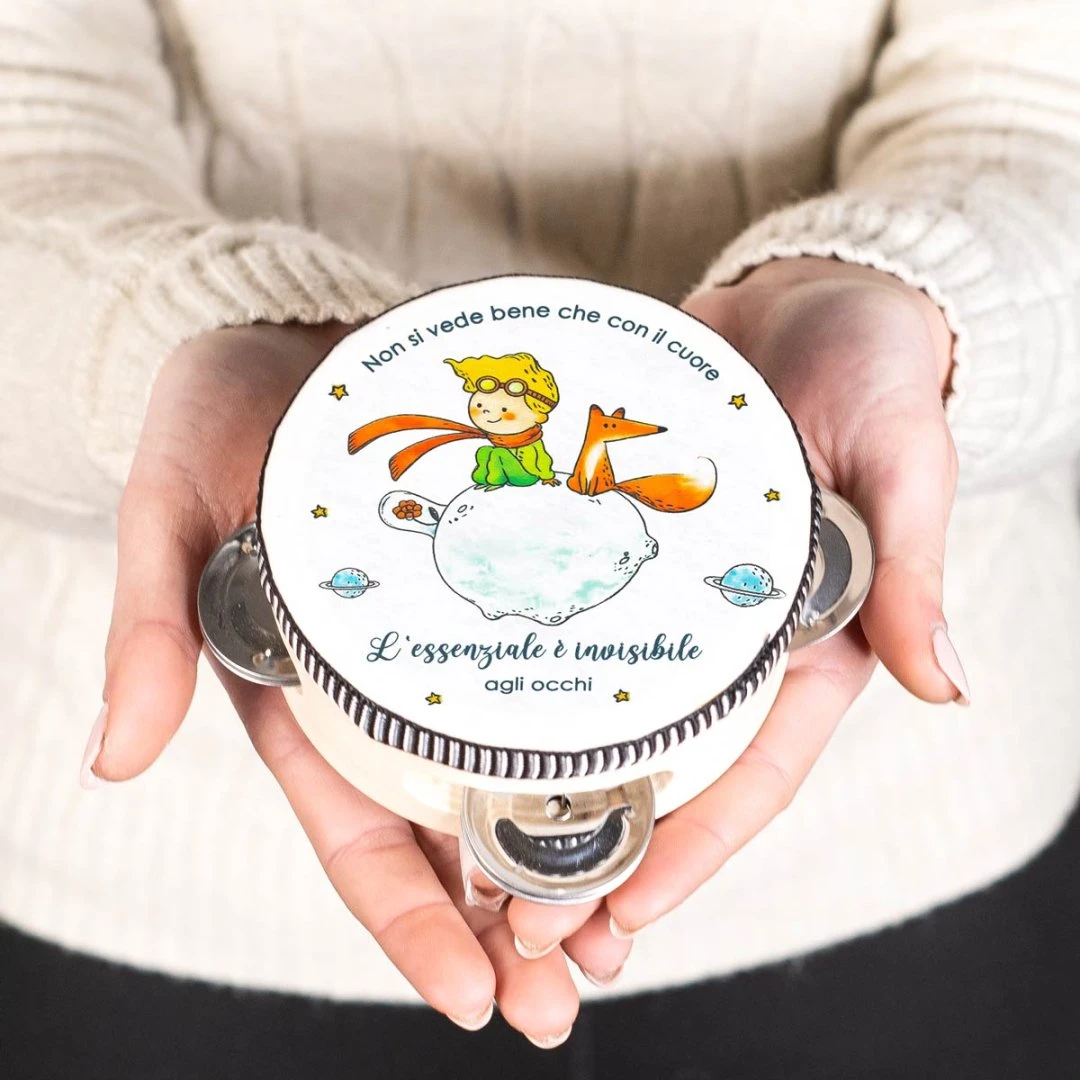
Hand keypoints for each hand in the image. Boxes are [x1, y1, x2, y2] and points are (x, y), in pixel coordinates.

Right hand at [88, 323, 626, 1043]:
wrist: (299, 341)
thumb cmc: (226, 424)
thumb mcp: (171, 508)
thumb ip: (151, 623)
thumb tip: (116, 753)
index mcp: (302, 701)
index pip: (358, 837)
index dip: (412, 922)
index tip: (476, 995)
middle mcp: (383, 695)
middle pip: (447, 836)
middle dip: (503, 926)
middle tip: (571, 996)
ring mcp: (445, 651)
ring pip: (509, 782)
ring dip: (562, 862)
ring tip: (624, 931)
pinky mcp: (495, 597)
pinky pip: (550, 685)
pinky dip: (594, 744)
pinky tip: (650, 785)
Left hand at [502, 256, 967, 957]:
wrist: (808, 296)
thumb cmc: (876, 372)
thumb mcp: (905, 459)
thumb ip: (912, 566)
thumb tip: (947, 685)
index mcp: (806, 644)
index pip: (752, 773)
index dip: (691, 852)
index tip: (620, 914)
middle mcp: (729, 636)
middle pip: (662, 766)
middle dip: (600, 850)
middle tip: (523, 922)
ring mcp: (667, 594)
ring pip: (601, 706)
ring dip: (544, 783)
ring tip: (471, 853)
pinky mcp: (617, 540)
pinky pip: (566, 610)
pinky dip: (520, 660)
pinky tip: (453, 700)